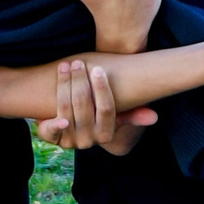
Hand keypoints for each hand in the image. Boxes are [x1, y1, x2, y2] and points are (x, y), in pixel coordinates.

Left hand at [36, 58, 155, 155]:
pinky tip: (49, 104)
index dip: (102, 89)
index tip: (98, 70)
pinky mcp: (53, 139)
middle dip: (79, 80)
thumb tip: (154, 116)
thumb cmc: (98, 116)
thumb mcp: (117, 116)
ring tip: (65, 66)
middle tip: (77, 63)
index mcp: (106, 134)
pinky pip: (49, 131)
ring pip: (66, 108)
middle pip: (83, 105)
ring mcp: (70, 140)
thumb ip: (134, 115)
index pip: (107, 110)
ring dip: (64, 84)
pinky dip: (50, 121)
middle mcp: (89, 140)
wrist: (72, 131)